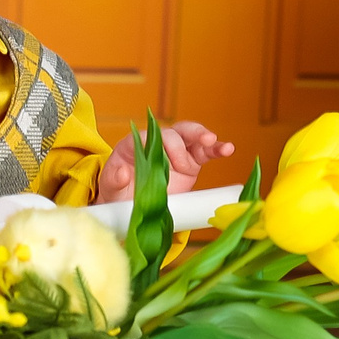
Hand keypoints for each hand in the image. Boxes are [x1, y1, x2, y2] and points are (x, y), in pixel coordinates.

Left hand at [96, 121, 235, 202]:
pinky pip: (204, 152)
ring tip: (213, 141)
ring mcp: (175, 152)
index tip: (167, 160)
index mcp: (134, 146)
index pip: (146, 137)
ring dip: (202, 136)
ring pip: (190, 136)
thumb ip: (113, 180)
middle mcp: (156, 145)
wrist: (131, 205)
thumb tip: (121, 172)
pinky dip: (216, 149)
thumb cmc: (117, 193)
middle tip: (195, 147)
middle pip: (172, 132)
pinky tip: (227, 149)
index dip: (158, 143)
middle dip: (184, 137)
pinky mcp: (190, 163)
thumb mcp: (110, 189)